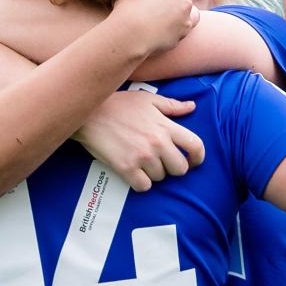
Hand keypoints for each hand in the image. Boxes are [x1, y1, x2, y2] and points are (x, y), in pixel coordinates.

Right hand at [75, 91, 203, 191]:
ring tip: (141, 162)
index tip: (193, 161)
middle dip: (173, 168)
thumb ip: (171, 105)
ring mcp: (142, 156)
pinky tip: (133, 173)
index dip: (198, 157)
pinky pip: (143, 186)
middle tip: (161, 162)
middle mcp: (157, 142)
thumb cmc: (117, 104)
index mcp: (165, 126)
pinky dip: (140, 182)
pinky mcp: (126, 168)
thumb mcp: (146, 99)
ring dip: (153, 173)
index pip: (195, 145)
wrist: (87, 113)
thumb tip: (192, 107)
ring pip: (160, 177)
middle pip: (180, 169)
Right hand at [112, 0, 198, 56]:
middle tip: (152, 9)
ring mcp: (185, 17)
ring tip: (161, 20)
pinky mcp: (183, 33)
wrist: (129, 35)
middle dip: (167, 1)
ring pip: (185, 13)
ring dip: (176, 15)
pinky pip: (181, 29)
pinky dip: (175, 29)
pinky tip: (162, 31)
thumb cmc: (126, 10)